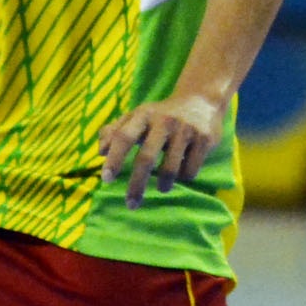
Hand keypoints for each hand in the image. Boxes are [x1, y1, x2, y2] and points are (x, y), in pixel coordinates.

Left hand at [98, 92, 224, 209]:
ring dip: (163, 185)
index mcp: (144, 115)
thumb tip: (101, 152)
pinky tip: (183, 171)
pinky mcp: (204, 139)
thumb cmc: (161, 115)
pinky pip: (190, 170)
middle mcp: (164, 121)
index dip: (114, 159)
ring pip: (170, 169)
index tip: (106, 180)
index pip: (124, 137)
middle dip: (136, 185)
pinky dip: (184, 176)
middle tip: (131, 205)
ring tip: (162, 188)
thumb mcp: (137, 117)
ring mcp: (186, 129)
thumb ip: (114, 132)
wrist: (201, 101)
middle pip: (146, 158)